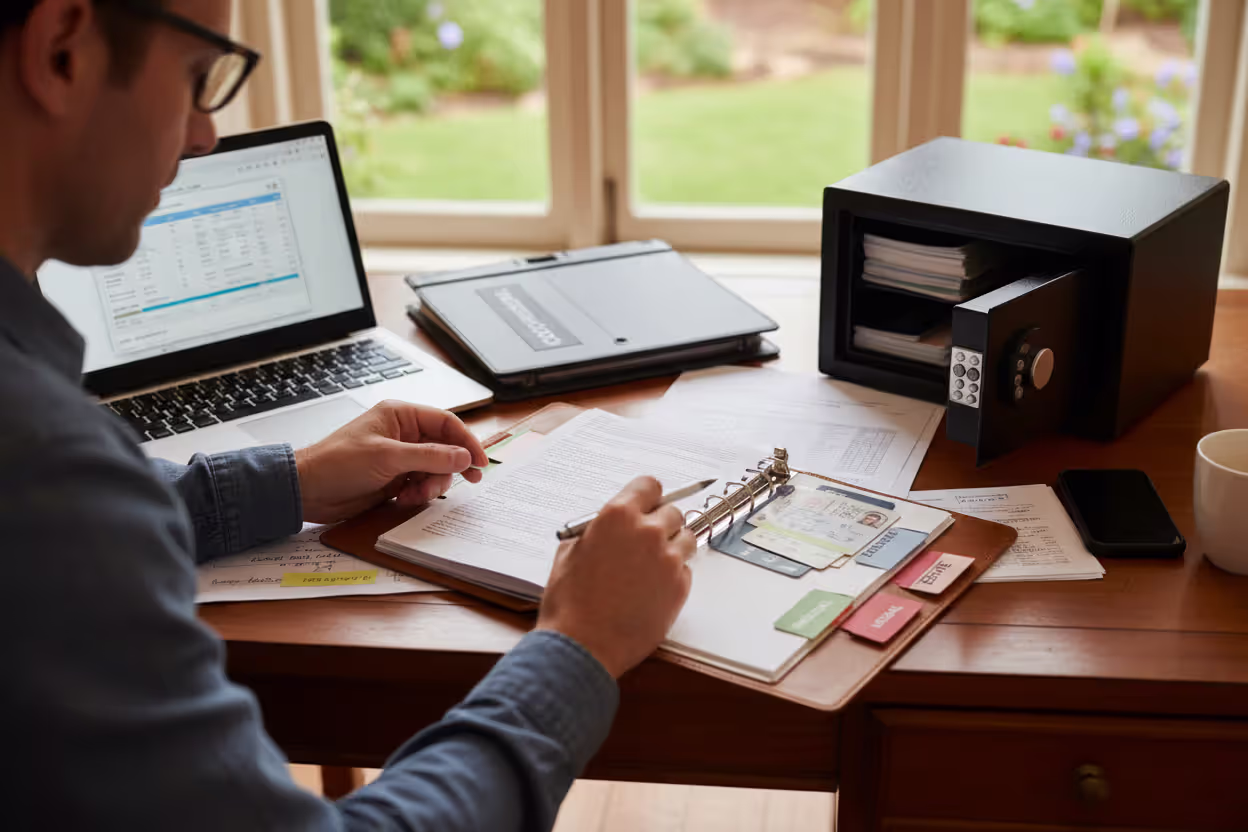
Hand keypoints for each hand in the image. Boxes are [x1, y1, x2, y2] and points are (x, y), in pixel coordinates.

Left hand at [294, 400, 488, 523]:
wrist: (308, 490)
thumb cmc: (338, 463)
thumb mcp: (388, 458)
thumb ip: (429, 457)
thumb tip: (463, 457)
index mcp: (401, 416)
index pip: (446, 423)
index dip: (467, 441)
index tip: (480, 462)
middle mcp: (403, 434)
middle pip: (445, 448)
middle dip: (451, 467)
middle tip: (468, 481)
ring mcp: (399, 457)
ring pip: (435, 470)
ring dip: (432, 485)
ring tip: (415, 495)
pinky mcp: (394, 479)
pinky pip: (421, 485)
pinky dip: (418, 495)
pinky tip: (402, 500)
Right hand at [536, 477, 695, 677]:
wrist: (582, 646)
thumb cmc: (569, 603)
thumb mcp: (569, 552)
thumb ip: (595, 530)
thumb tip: (608, 525)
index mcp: (617, 516)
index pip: (649, 485)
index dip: (647, 496)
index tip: (647, 503)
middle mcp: (647, 532)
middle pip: (673, 512)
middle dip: (660, 524)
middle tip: (644, 542)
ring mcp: (668, 560)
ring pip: (686, 539)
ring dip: (672, 547)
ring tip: (649, 567)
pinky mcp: (680, 587)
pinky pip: (685, 570)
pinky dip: (673, 576)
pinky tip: (650, 590)